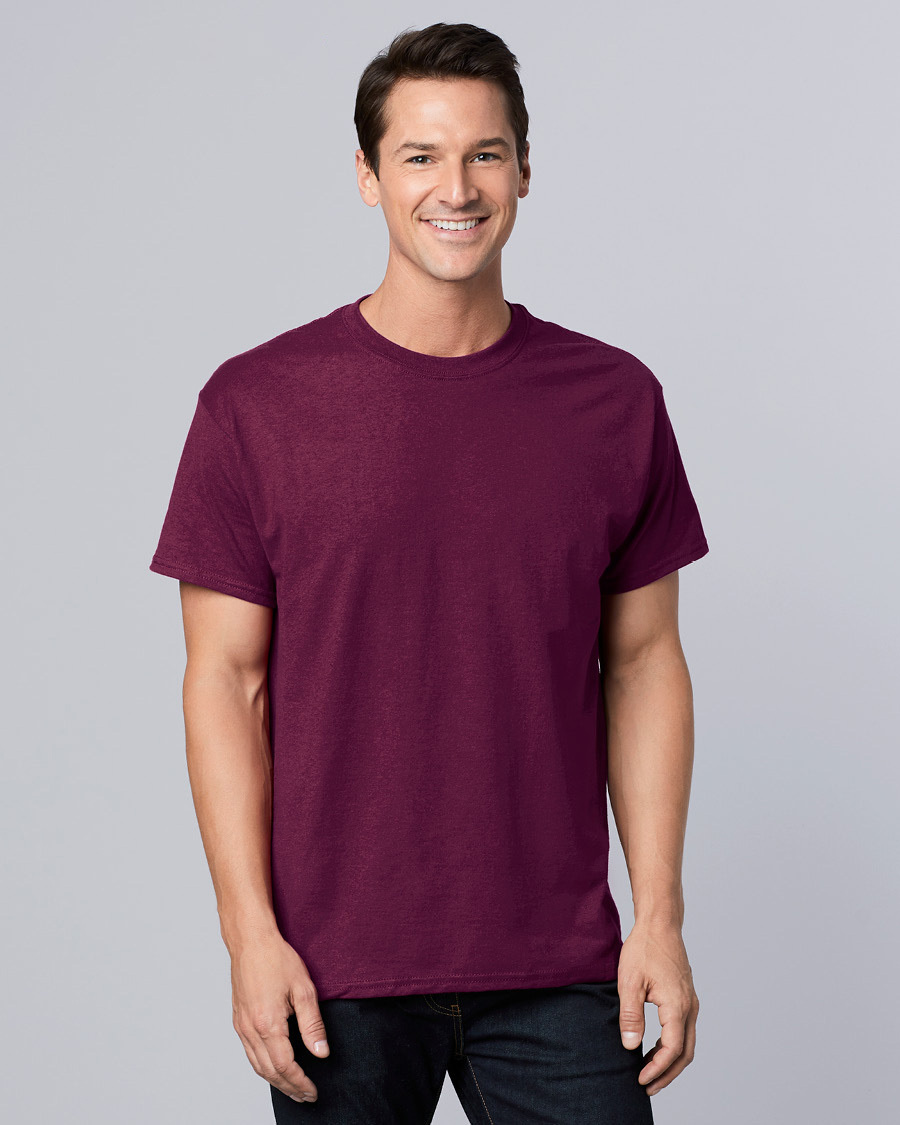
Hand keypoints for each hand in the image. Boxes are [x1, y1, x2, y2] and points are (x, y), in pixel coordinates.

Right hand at [229, 933, 329, 1103]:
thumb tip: (321, 1052)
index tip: (313, 1091)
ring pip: (257, 1066)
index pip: (285, 1066)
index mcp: (268, 1024)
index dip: (300, 1082)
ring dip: (275, 1081)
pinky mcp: (238, 1021)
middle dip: (289, 1088)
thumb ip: (312, 1024)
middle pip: (269, 1072)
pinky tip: (274, 1067)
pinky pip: (249, 1053)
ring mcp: (241, 1027)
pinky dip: (263, 1067)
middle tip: (306, 1096)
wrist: (250, 941)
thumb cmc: (277, 959)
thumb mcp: (303, 989)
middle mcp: (250, 1030)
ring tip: (293, 1088)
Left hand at [617, 921, 697, 1095]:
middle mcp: (690, 1007)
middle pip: (685, 1053)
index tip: (641, 1081)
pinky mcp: (687, 997)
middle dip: (667, 1074)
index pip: (672, 1050)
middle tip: (647, 1087)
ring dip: (671, 1061)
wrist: (660, 924)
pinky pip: (684, 1030)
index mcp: (677, 1005)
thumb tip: (631, 1046)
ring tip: (649, 1072)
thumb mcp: (629, 981)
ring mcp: (691, 1002)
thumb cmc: (644, 948)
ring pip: (687, 1043)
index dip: (657, 1069)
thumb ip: (630, 1015)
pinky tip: (654, 1048)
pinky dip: (672, 1046)